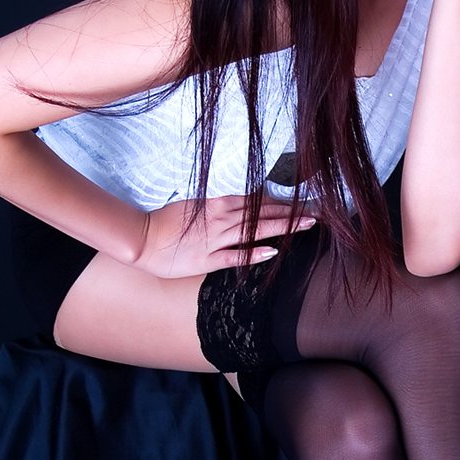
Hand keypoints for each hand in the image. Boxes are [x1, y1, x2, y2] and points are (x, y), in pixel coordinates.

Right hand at [132, 193, 315, 278]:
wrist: (142, 238)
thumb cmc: (165, 223)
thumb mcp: (194, 207)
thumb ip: (217, 207)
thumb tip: (238, 205)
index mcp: (218, 204)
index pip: (256, 200)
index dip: (281, 202)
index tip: (302, 203)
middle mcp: (221, 219)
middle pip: (263, 213)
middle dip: (291, 213)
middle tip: (316, 214)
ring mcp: (216, 239)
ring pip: (255, 230)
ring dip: (281, 228)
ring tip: (306, 227)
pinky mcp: (208, 258)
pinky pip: (235, 255)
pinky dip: (254, 253)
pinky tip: (273, 252)